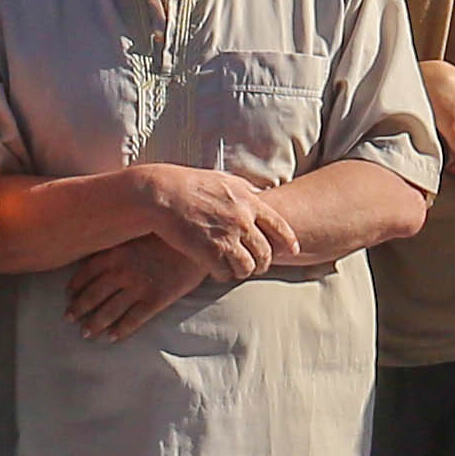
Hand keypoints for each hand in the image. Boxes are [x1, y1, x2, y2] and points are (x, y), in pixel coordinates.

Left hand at [66, 237, 198, 339]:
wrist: (200, 238)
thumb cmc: (170, 232)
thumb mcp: (140, 229)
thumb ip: (122, 240)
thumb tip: (106, 245)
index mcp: (115, 252)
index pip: (85, 273)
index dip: (74, 287)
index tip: (68, 296)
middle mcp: (122, 271)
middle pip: (93, 295)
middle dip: (78, 309)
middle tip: (69, 319)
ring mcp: (138, 286)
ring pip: (109, 310)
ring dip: (95, 324)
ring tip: (86, 333)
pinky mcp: (156, 299)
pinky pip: (133, 319)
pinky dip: (120, 330)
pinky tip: (112, 338)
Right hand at [129, 163, 287, 283]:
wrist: (162, 194)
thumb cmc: (190, 184)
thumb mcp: (224, 180)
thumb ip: (244, 191)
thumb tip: (258, 196)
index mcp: (249, 201)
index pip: (280, 227)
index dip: (288, 242)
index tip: (292, 251)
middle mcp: (242, 220)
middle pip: (266, 253)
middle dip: (262, 263)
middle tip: (255, 266)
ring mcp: (227, 237)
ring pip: (248, 267)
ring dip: (243, 271)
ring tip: (234, 269)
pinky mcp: (210, 253)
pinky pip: (225, 274)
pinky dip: (222, 275)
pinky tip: (216, 270)